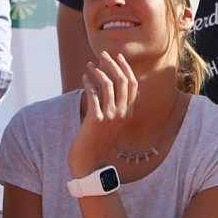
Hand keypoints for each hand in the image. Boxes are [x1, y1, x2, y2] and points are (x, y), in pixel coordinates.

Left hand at [68, 51, 137, 176]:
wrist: (90, 163)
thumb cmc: (101, 142)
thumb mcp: (117, 124)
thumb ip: (123, 108)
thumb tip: (130, 92)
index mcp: (129, 112)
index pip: (133, 84)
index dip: (126, 68)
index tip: (119, 57)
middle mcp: (123, 112)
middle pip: (121, 80)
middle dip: (112, 64)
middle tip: (104, 54)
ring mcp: (110, 115)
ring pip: (107, 84)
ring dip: (97, 71)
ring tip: (89, 66)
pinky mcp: (97, 118)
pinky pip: (93, 94)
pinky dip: (88, 83)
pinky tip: (84, 79)